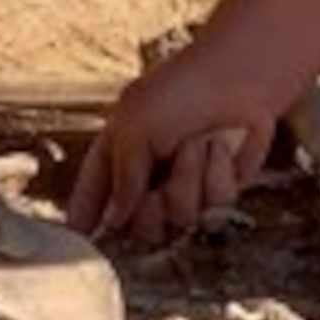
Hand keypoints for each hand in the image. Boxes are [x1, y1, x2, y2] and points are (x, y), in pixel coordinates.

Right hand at [69, 43, 308, 244]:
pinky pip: (214, 207)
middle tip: (154, 193)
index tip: (80, 240)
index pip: (93, 193)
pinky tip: (219, 148)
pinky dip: (216, 175)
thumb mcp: (134, 128)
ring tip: (193, 146)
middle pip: (138, 228)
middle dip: (148, 212)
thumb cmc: (179, 92)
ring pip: (179, 219)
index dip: (84, 218)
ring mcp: (185, 185)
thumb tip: (115, 221)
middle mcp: (149, 175)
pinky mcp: (219, 189)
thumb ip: (122, 180)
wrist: (239, 80)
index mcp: (118, 152)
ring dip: (187, 182)